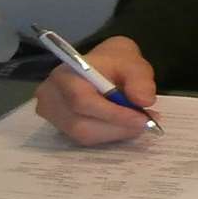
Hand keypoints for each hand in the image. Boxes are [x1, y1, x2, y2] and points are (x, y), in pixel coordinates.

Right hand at [32, 35, 157, 144]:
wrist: (95, 67)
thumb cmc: (112, 62)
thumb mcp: (131, 60)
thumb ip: (139, 78)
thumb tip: (143, 101)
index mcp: (65, 74)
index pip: (82, 100)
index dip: (113, 114)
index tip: (142, 119)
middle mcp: (50, 96)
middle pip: (82, 124)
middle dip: (118, 127)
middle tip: (147, 123)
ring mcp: (51, 114)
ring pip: (84, 135)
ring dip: (116, 132)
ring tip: (139, 123)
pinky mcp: (59, 127)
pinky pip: (84, 138)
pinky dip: (108, 134)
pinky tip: (123, 125)